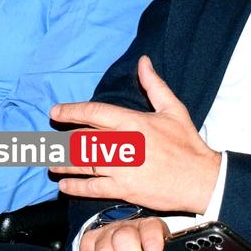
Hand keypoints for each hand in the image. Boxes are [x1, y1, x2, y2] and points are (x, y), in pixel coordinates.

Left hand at [50, 56, 221, 214]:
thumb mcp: (173, 109)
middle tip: (48, 142)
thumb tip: (143, 61)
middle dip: (63, 140)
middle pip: (83, 139)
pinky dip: (75, 187)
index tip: (55, 112)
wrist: (201, 179)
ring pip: (83, 163)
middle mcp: (123, 144)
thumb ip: (154, 85)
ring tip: (51, 162)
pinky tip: (64, 186)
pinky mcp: (124, 189)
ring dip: (63, 162)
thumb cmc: (187, 143)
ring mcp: (121, 168)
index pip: (94, 112)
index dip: (71, 111)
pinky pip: (92, 188)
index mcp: (133, 122)